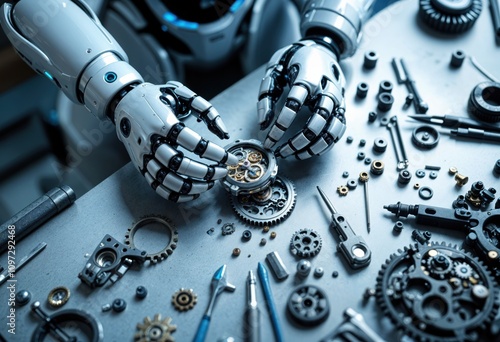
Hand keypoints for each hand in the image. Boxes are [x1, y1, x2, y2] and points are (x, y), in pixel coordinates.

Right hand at [114, 81, 236, 201]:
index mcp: (164, 122)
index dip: (216, 153)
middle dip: (206, 173)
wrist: (123, 101)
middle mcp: (152, 141)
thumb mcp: (182, 94)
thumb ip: (207, 110)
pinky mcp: (140, 166)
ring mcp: (144, 156)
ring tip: (210, 184)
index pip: (194, 143)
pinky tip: (192, 192)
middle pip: (181, 165)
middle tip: (222, 172)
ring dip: (193, 186)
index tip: (230, 159)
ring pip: (169, 180)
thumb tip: (224, 133)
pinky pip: (158, 187)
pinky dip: (176, 195)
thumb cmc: (156, 98)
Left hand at [257, 40, 346, 159]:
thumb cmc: (295, 60)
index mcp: (308, 75)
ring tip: (293, 154)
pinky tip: (308, 151)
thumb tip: (264, 123)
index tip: (269, 138)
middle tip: (280, 151)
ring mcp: (338, 100)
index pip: (295, 103)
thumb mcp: (275, 69)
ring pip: (330, 130)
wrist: (322, 48)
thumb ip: (266, 95)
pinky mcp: (342, 108)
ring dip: (311, 147)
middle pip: (317, 121)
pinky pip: (338, 131)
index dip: (281, 123)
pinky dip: (324, 145)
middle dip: (297, 141)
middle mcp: (327, 89)